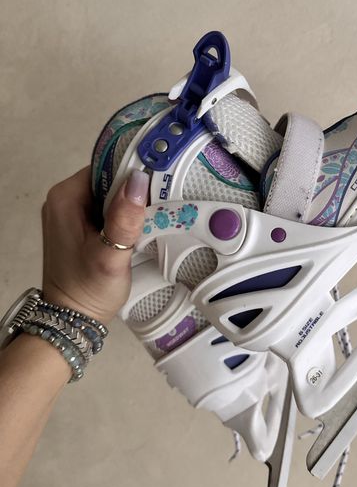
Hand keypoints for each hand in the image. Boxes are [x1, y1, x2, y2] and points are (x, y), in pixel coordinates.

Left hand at [41, 167, 149, 325]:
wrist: (73, 319)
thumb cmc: (88, 289)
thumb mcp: (110, 256)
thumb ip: (124, 219)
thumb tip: (139, 180)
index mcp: (65, 198)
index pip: (104, 167)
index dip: (132, 171)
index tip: (159, 179)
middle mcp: (64, 200)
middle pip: (108, 179)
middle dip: (134, 189)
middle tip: (163, 197)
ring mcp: (71, 214)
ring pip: (110, 194)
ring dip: (132, 203)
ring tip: (155, 211)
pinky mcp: (80, 227)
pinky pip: (107, 209)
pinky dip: (125, 215)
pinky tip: (141, 225)